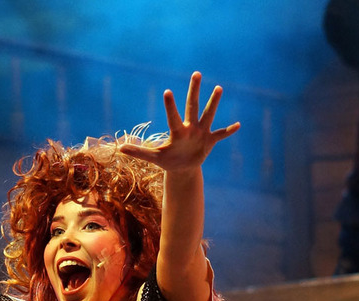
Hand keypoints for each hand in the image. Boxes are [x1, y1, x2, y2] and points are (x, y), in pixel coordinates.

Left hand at [120, 71, 238, 174]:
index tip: (167, 91)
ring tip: (218, 88)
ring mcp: (201, 133)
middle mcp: (190, 128)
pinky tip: (238, 125)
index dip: (170, 106)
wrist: (182, 169)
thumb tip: (120, 147)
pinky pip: (220, 135)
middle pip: (192, 106)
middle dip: (194, 91)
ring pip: (208, 115)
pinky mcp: (209, 141)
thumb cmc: (167, 160)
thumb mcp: (153, 158)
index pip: (173, 117)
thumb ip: (138, 151)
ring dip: (213, 103)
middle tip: (196, 73)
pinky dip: (228, 131)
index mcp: (177, 132)